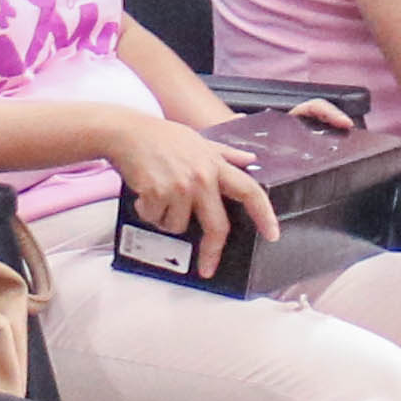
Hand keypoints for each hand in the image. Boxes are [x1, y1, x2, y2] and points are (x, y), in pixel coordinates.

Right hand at [89, 111, 273, 271]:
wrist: (128, 133)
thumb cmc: (162, 137)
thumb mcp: (200, 141)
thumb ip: (226, 153)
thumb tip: (250, 158)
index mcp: (216, 165)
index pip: (250, 191)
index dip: (265, 215)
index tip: (272, 234)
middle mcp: (202, 178)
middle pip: (217, 226)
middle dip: (212, 252)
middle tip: (207, 267)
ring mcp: (180, 187)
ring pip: (179, 226)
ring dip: (167, 219)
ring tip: (159, 197)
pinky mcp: (158, 194)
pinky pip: (156, 219)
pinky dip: (148, 212)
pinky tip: (146, 194)